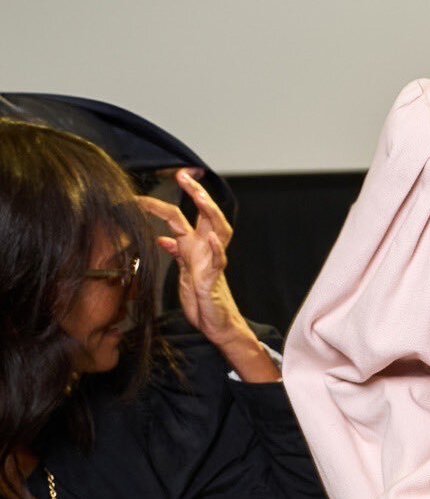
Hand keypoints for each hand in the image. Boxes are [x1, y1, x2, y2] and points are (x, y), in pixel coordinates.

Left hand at [140, 170, 265, 368]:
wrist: (215, 322)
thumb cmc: (200, 298)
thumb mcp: (182, 271)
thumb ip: (176, 252)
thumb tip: (162, 238)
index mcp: (193, 246)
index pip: (178, 217)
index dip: (159, 204)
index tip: (140, 194)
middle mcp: (205, 248)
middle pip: (205, 214)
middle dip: (195, 192)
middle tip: (184, 176)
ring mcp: (212, 261)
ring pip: (218, 229)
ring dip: (210, 212)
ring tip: (201, 197)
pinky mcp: (214, 279)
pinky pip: (219, 260)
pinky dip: (215, 247)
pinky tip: (209, 237)